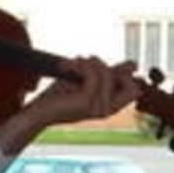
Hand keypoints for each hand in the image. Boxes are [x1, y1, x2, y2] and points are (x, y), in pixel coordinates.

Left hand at [0, 58, 143, 151]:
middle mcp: (107, 111)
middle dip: (106, 66)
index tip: (98, 65)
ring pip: (106, 73)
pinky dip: (79, 65)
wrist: (38, 110)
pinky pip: (92, 74)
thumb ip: (110, 74)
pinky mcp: (86, 102)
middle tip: (84, 61)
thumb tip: (134, 65)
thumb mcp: (89, 81)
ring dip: (87, 62)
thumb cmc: (61, 96)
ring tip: (72, 63)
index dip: (123, 74)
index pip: (134, 90)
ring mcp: (98, 108)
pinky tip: (65, 66)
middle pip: (125, 80)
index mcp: (110, 107)